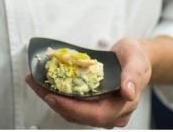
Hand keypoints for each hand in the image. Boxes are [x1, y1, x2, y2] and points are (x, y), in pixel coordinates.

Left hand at [25, 38, 150, 127]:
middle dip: (55, 102)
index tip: (53, 96)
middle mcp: (112, 114)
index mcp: (124, 106)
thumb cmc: (137, 58)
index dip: (72, 108)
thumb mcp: (137, 60)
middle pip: (78, 115)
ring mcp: (101, 112)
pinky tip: (46, 84)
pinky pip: (72, 105)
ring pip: (72, 112)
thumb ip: (133, 75)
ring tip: (36, 82)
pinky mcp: (92, 106)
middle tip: (37, 86)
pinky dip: (58, 95)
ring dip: (52, 98)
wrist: (135, 57)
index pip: (95, 114)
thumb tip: (129, 92)